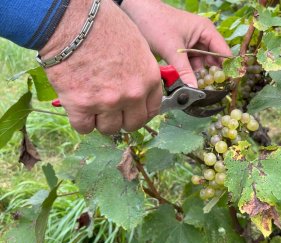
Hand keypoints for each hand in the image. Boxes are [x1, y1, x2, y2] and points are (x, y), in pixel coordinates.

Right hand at [39, 0, 161, 133]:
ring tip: (93, 104)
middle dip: (123, 119)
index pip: (152, 110)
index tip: (133, 111)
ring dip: (101, 120)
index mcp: (148, 79)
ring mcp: (107, 102)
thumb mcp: (137, 47)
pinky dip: (81, 121)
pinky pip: (84, 128)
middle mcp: (132, 94)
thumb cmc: (105, 26)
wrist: (73, 20)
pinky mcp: (81, 105)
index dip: (141, 112)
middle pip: (132, 124)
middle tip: (112, 111)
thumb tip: (139, 87)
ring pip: (109, 128)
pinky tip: (79, 108)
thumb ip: (141, 72)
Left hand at [121, 0, 231, 87]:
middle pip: (213, 60)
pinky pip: (189, 64)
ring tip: (189, 84)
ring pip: (200, 64)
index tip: (227, 84)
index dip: (227, 67)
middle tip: (206, 89)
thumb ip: (184, 71)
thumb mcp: (172, 49)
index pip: (223, 52)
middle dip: (209, 73)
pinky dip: (186, 72)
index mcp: (206, 31)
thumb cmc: (156, 24)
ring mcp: (192, 44)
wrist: (135, 14)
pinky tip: (181, 80)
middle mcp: (202, 37)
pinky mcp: (182, 50)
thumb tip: (193, 90)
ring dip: (195, 74)